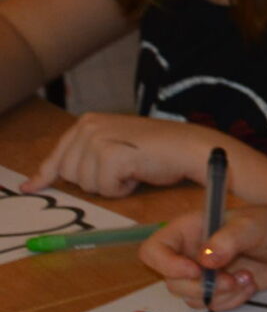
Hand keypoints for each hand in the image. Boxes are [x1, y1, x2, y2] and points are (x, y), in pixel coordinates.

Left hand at [27, 115, 229, 198]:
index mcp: (87, 122)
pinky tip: (139, 174)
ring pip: (88, 184)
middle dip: (97, 181)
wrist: (190, 147)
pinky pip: (106, 188)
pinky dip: (124, 189)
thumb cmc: (160, 151)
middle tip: (125, 170)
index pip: (57, 155)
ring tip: (134, 170)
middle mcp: (88, 127)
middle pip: (70, 175)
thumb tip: (57, 176)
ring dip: (112, 186)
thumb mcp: (117, 146)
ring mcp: (98, 139)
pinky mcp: (111, 155)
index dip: (45, 175)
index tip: (31, 187)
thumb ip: (88, 155)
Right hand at [139, 202, 266, 311]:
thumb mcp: (250, 227)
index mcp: (186, 231)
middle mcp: (188, 253)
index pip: (153, 251)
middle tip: (232, 279)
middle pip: (172, 282)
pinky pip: (213, 305)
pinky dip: (232, 300)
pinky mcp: (219, 289)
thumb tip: (205, 260)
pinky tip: (249, 284)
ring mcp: (202, 273)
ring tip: (247, 278)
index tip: (195, 270)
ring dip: (222, 294)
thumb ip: (227, 240)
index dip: (167, 265)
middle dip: (203, 286)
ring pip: (192, 297)